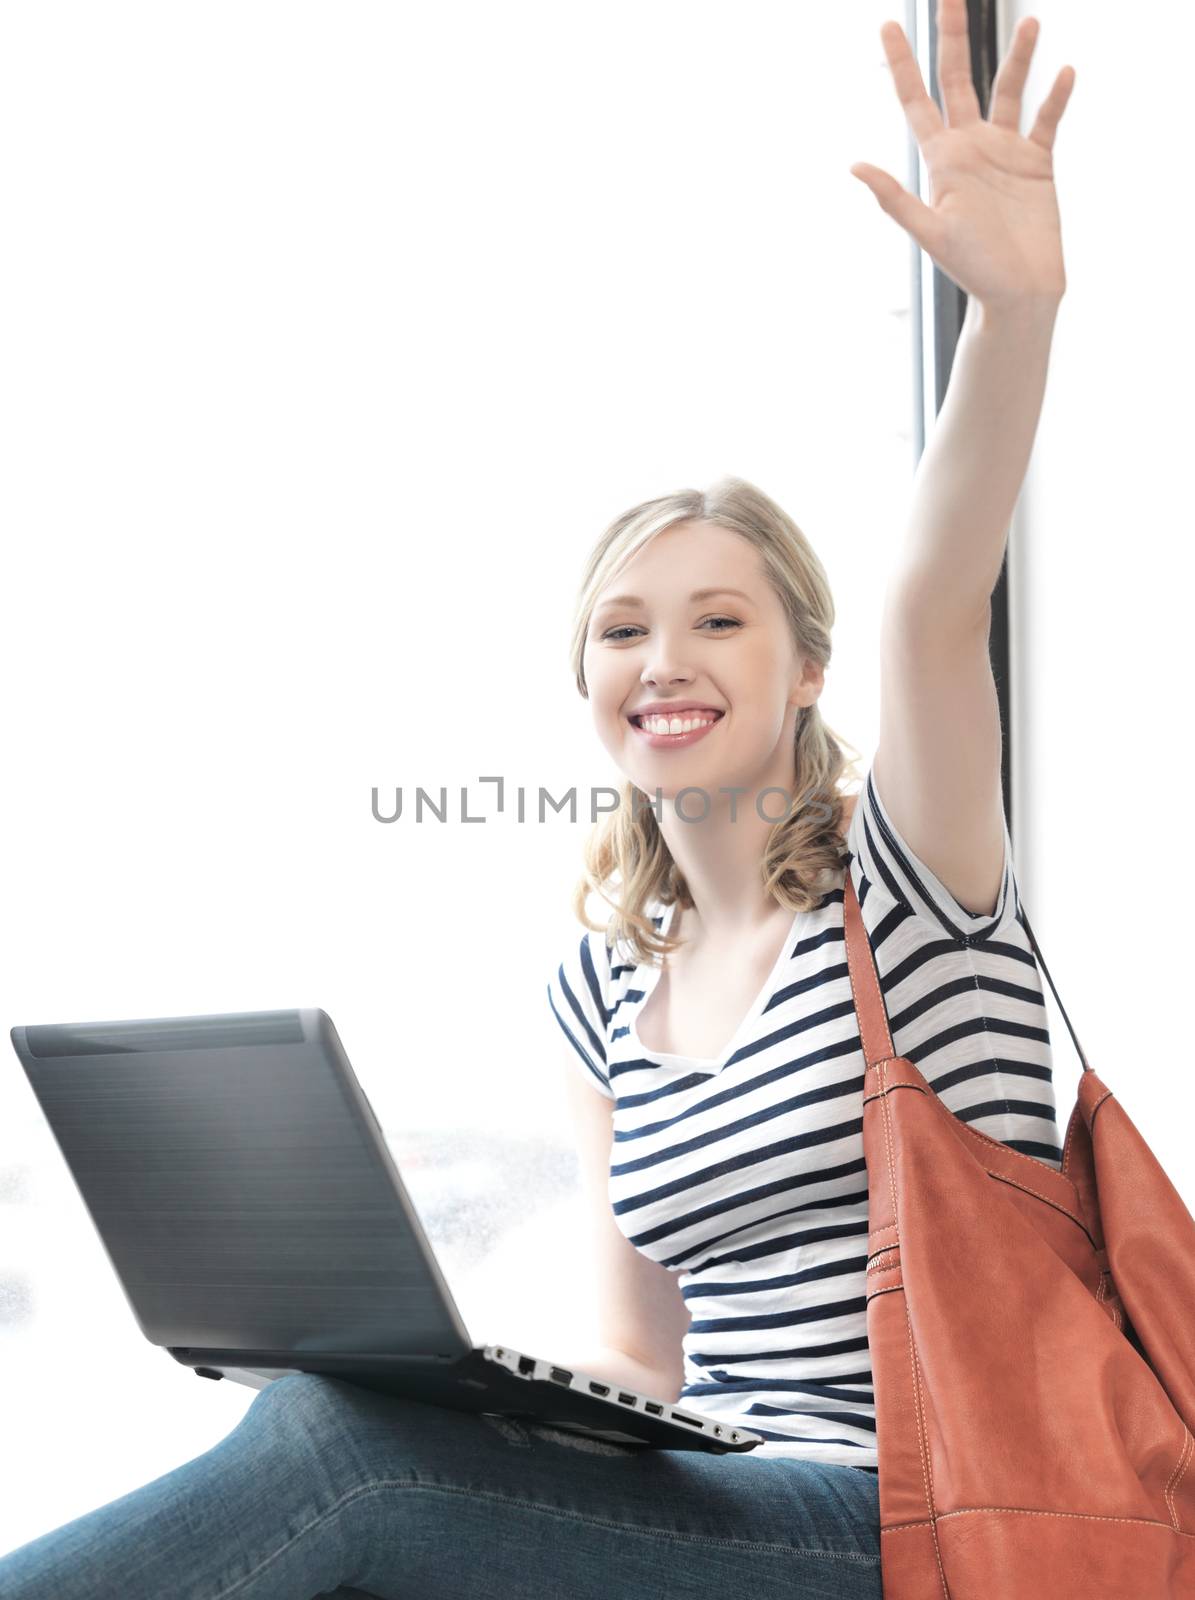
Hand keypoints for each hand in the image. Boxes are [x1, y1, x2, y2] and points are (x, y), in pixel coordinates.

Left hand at [850, 0, 1074, 306]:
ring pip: (1008, 90)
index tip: (886, 26)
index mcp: (941, 159)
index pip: (915, 100)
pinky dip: (1056, 96)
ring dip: (1018, 57)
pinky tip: (1064, 71)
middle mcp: (970, 148)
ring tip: (1030, 22)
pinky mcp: (1037, 164)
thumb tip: (855, 167)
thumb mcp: (932, 232)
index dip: (901, 63)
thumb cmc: (973, 271)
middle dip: (953, 37)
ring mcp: (1004, 152)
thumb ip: (896, 199)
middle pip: (958, 79)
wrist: (1018, 294)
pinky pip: (1046, 120)